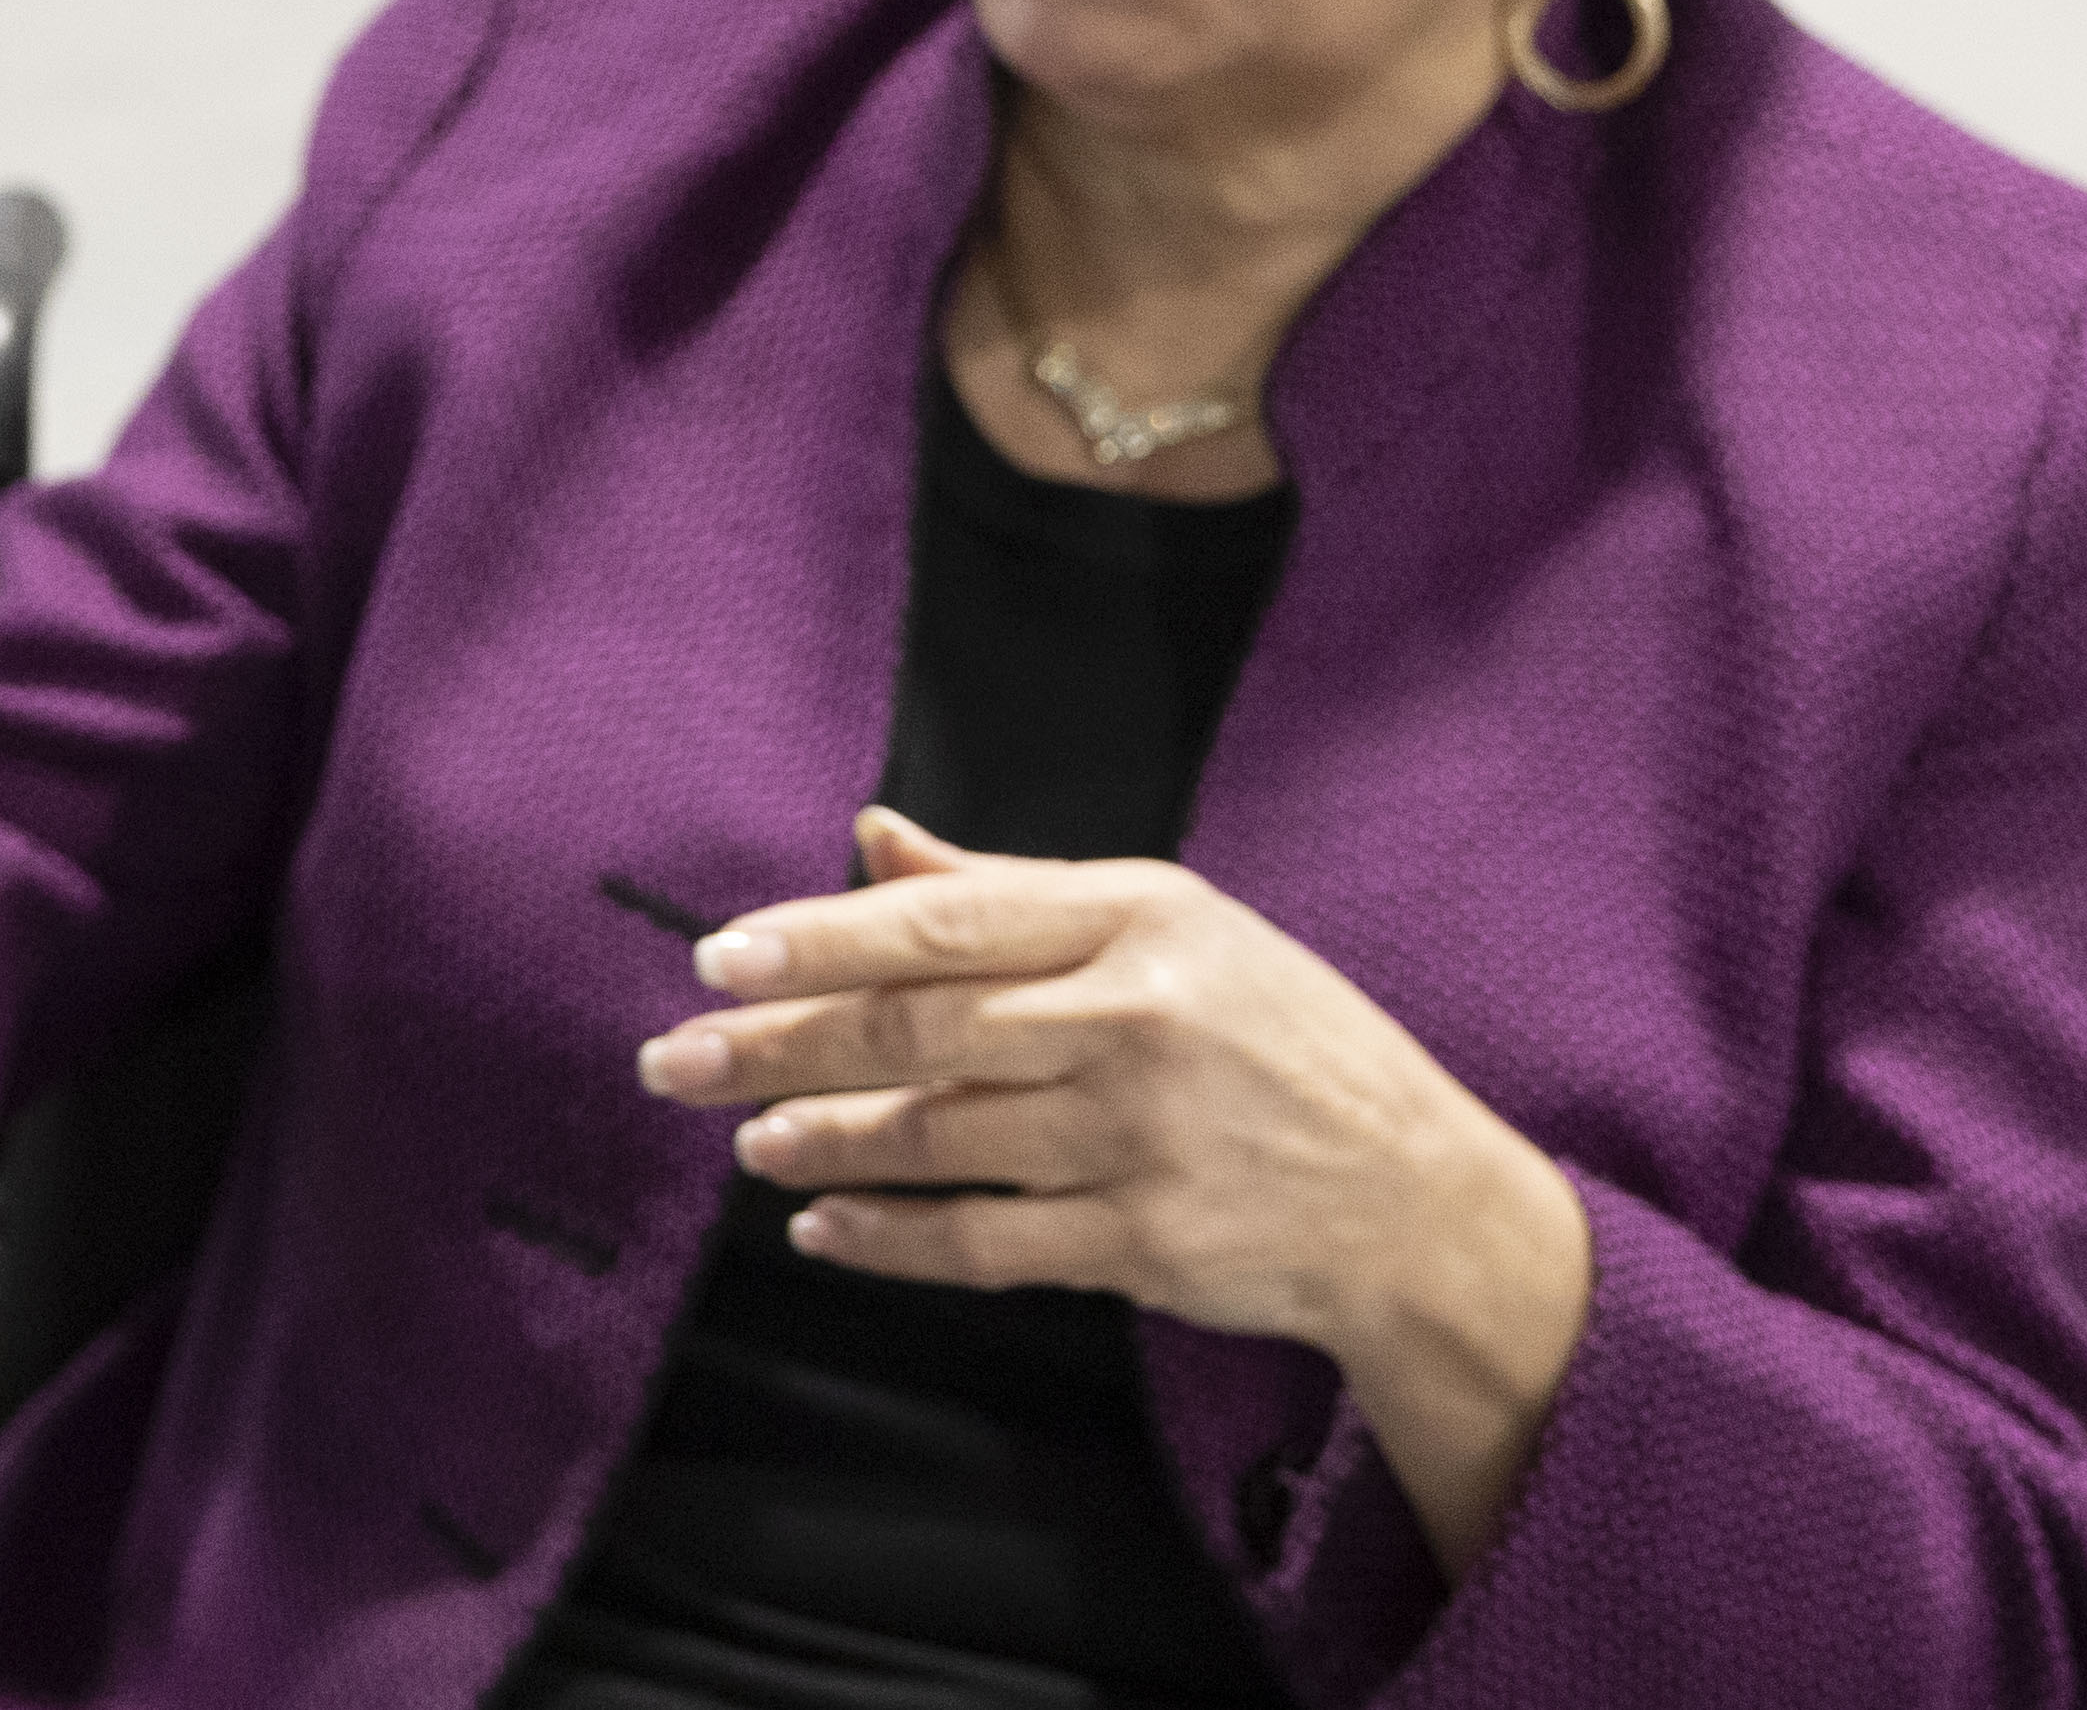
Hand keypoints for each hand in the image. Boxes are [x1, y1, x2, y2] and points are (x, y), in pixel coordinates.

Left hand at [634, 807, 1598, 1572]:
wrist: (1413, 1196)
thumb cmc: (1278, 1038)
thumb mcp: (1171, 927)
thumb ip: (1010, 891)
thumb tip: (871, 839)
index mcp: (1137, 918)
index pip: (942, 925)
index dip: (816, 941)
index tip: (716, 959)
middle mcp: (1136, 1019)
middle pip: (921, 1029)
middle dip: (781, 1047)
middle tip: (673, 1062)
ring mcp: (1142, 1138)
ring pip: (941, 1137)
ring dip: (825, 1141)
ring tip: (743, 1138)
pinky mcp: (1146, 1244)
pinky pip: (985, 1246)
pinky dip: (891, 1240)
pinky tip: (821, 1228)